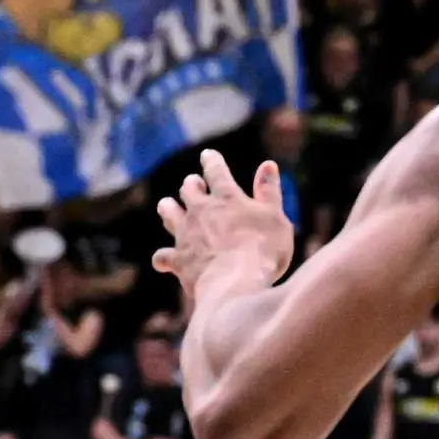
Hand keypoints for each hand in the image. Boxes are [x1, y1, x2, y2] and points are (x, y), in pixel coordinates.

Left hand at [152, 150, 297, 303]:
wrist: (236, 284)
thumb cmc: (263, 250)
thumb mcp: (275, 217)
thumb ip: (269, 192)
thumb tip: (267, 165)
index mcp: (226, 198)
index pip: (216, 171)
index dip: (212, 161)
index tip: (207, 155)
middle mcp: (201, 212)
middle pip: (189, 191)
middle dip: (191, 185)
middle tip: (192, 183)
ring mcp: (186, 235)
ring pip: (170, 215)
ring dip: (168, 209)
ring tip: (167, 205)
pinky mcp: (178, 260)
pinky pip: (163, 257)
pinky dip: (163, 258)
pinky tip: (163, 261)